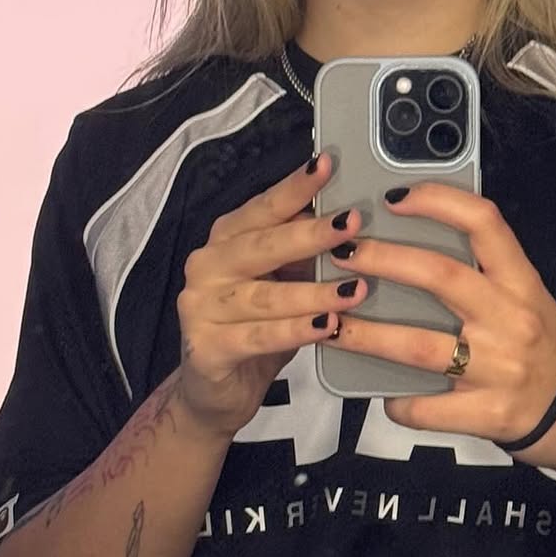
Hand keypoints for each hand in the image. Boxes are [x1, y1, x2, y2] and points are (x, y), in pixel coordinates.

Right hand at [177, 153, 367, 437]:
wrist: (214, 392)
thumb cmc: (257, 326)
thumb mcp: (281, 281)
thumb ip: (301, 252)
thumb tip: (349, 216)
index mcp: (226, 239)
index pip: (264, 207)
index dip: (296, 187)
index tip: (328, 165)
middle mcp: (207, 265)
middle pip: (263, 245)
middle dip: (311, 234)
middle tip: (352, 224)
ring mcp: (200, 307)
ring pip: (265, 296)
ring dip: (314, 292)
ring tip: (355, 288)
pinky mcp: (206, 349)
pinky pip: (258, 337)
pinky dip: (295, 331)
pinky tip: (327, 326)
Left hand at [328, 183, 555, 462]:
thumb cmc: (544, 346)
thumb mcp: (527, 296)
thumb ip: (482, 271)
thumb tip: (411, 238)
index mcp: (522, 281)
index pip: (484, 223)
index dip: (438, 202)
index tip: (394, 197)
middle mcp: (512, 318)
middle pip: (439, 276)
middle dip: (382, 260)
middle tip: (342, 252)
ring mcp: (500, 368)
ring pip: (420, 345)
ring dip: (368, 334)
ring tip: (332, 323)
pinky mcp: (488, 414)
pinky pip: (428, 407)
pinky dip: (399, 401)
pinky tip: (382, 393)